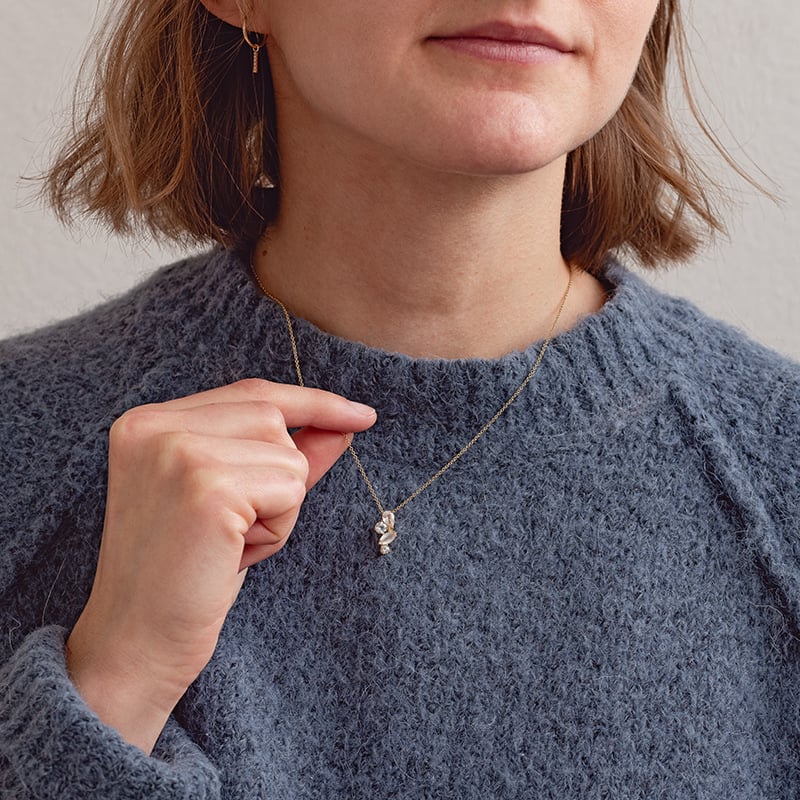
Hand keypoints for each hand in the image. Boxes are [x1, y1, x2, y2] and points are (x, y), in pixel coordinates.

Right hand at [65, 379, 375, 752]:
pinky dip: (279, 527)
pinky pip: (290, 488)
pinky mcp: (207, 486)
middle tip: (235, 530)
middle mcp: (154, 426)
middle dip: (281, 476)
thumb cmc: (186, 575)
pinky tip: (233, 554)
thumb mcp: (234, 501)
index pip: (251, 393)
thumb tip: (345, 421)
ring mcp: (178, 452)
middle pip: (273, 418)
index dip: (311, 402)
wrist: (137, 646)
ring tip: (228, 544)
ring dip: (280, 507)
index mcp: (148, 423)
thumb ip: (284, 454)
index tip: (362, 415)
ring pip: (288, 455)